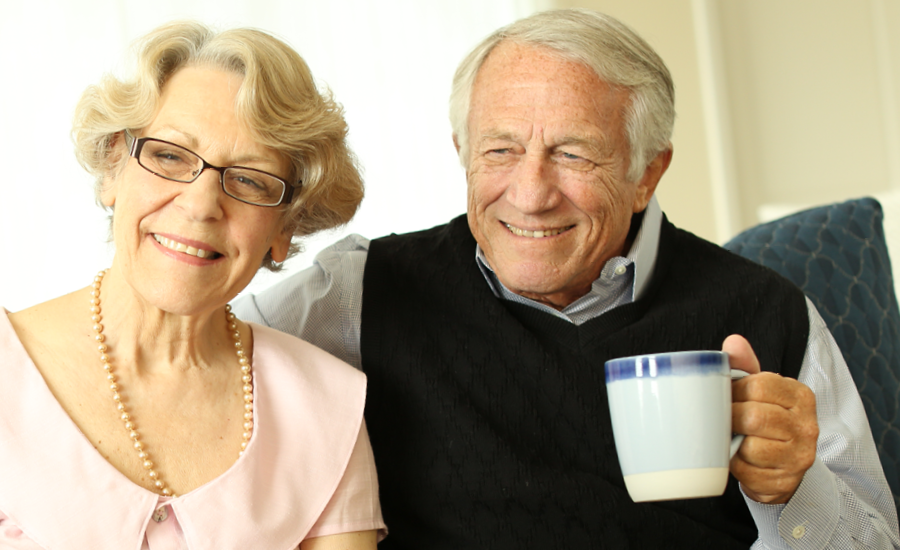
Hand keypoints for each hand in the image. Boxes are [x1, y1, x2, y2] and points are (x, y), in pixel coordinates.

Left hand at [724, 334, 818, 503]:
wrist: (783, 465)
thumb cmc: (766, 420)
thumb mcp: (759, 390)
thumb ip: (745, 365)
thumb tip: (733, 342)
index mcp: (801, 396)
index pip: (759, 386)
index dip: (734, 391)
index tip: (727, 396)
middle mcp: (807, 426)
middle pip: (753, 417)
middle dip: (730, 418)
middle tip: (723, 420)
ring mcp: (799, 456)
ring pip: (751, 447)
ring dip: (733, 443)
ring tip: (733, 438)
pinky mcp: (785, 481)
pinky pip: (747, 471)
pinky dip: (735, 465)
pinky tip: (739, 457)